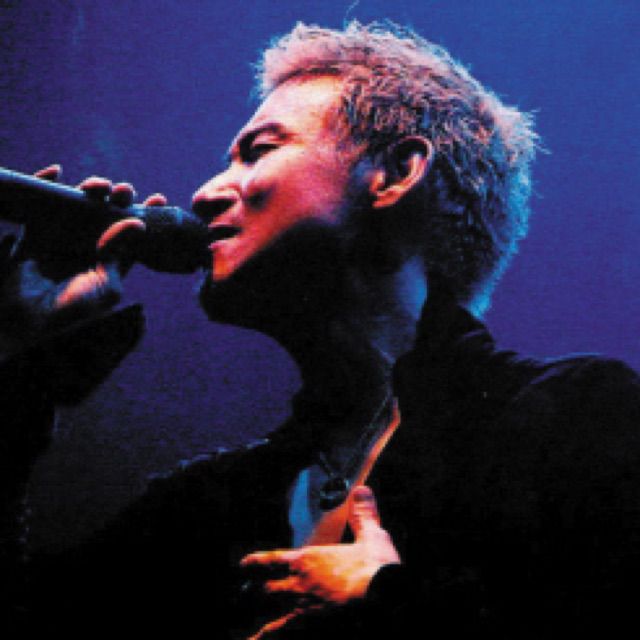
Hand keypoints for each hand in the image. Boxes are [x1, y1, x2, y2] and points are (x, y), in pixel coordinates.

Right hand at [0, 165, 166, 346]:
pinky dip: (45, 183)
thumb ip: (120, 257)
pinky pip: (40, 202)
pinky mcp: (33, 233)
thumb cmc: (70, 314)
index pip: (135, 234)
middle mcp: (88, 248)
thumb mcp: (105, 289)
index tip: (159, 198)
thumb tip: (137, 223)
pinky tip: (56, 171)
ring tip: (97, 186)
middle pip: (109, 213)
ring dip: (91, 188)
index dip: (149, 216)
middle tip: (124, 191)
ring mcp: (61, 238)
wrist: (22, 324)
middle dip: (120, 197)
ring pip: (80, 203)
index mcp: (110, 262)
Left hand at [241, 485, 400, 638]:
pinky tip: (256, 638)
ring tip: (250, 626)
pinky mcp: (308, 625)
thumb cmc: (376, 568)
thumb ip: (363, 514)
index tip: (243, 565)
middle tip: (248, 592)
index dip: (255, 563)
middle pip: (266, 588)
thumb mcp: (372, 536)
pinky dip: (267, 635)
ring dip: (262, 614)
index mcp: (308, 559)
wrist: (385, 596)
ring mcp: (301, 607)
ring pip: (270, 612)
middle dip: (257, 590)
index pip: (272, 560)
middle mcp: (298, 583)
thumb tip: (362, 490)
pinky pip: (279, 632)